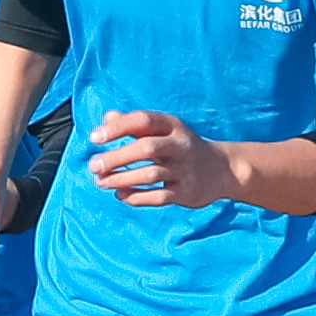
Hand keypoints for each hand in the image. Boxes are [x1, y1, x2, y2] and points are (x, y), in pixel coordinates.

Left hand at [84, 109, 238, 211]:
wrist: (223, 169)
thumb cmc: (182, 146)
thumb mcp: (164, 130)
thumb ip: (135, 125)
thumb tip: (107, 118)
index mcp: (172, 125)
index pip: (142, 121)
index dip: (117, 128)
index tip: (94, 138)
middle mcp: (180, 146)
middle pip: (146, 148)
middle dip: (117, 157)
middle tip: (93, 166)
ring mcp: (184, 170)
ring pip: (150, 175)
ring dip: (121, 179)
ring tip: (101, 182)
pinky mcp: (186, 192)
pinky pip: (158, 197)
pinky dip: (136, 197)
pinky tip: (120, 195)